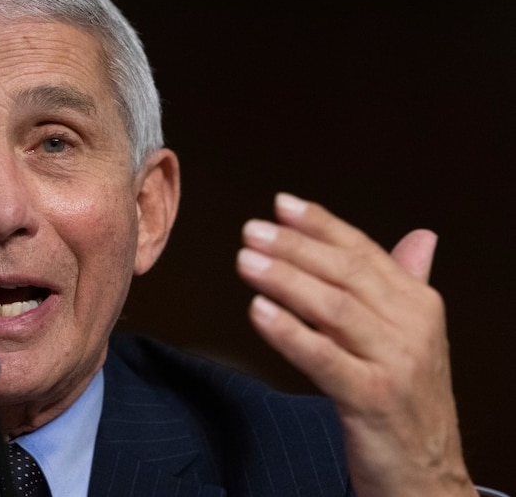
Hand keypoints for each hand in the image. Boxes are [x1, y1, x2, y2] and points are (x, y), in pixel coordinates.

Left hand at [236, 193, 475, 496]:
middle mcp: (411, 327)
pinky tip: (259, 311)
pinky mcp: (373, 400)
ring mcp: (394, 363)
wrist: (428, 474)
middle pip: (346, 274)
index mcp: (418, 304)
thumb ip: (407, 284)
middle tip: (252, 230)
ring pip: (335, 310)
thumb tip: (421, 237)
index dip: (321, 225)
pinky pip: (325, 360)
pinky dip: (290, 333)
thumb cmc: (408, 400)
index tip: (281, 204)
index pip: (363, 251)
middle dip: (295, 247)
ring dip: (286, 280)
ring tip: (246, 261)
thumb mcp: (413, 338)